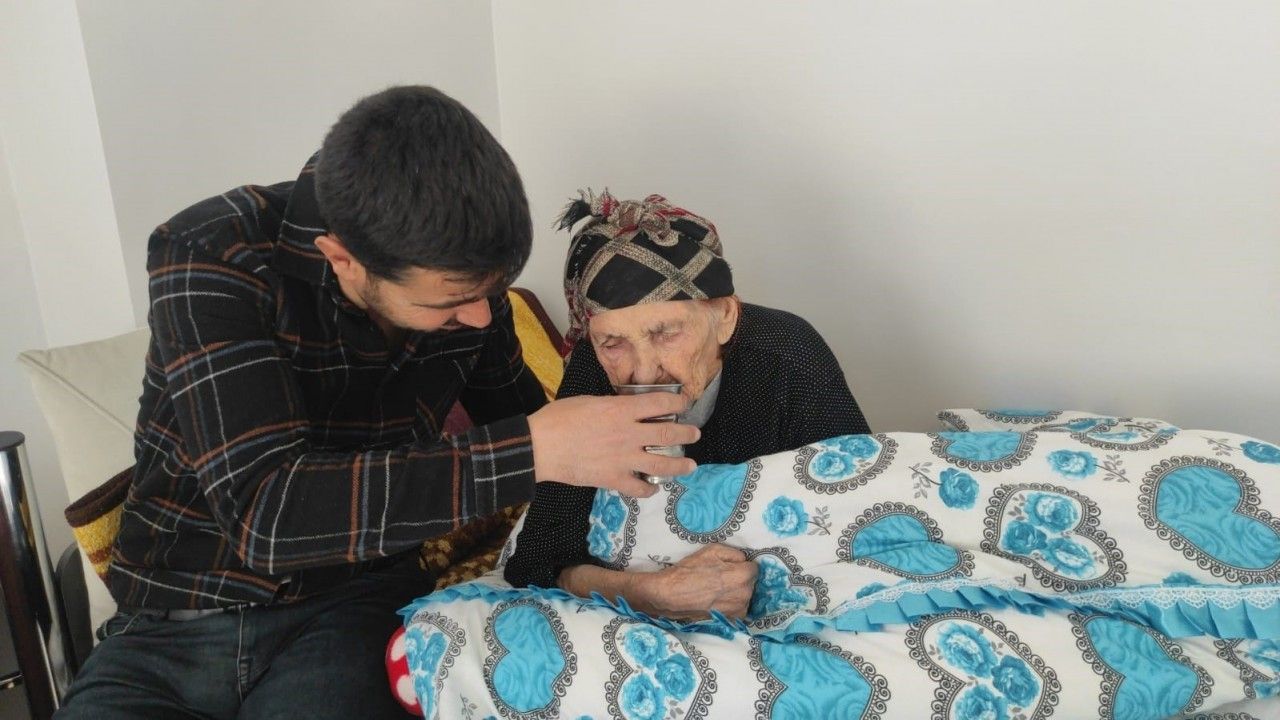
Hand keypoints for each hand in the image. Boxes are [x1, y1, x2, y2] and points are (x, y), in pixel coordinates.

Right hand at [528, 393, 699, 497]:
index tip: (685, 401)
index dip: (678, 401)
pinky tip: (652, 488)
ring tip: (690, 465)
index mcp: (622, 410)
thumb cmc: (559, 418)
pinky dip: (649, 490)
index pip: (660, 402)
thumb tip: (628, 409)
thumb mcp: (590, 401)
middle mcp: (630, 434)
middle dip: (687, 433)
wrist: (541, 446)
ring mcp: (624, 459)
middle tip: (695, 434)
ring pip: (663, 465)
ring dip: (680, 465)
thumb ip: (613, 406)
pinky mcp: (614, 479)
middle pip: (669, 434)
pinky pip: (639, 488)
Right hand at [640, 544, 757, 619]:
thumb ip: (734, 553)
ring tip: (717, 591)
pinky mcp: (731, 621)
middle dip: (740, 579)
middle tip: (721, 578)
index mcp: (742, 576)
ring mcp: (739, 610)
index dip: (741, 566)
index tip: (730, 567)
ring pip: (745, 597)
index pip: (754, 568)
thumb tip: (744, 560)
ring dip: (737, 593)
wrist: (670, 596)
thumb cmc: (690, 570)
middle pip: (750, 583)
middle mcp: (745, 595)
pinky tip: (717, 601)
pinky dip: (731, 605)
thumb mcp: (712, 550)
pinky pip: (738, 609)